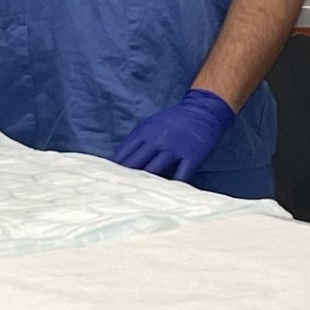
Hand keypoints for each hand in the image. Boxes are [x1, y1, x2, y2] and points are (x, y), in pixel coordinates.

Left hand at [112, 89, 235, 182]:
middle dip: (126, 177)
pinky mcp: (192, 156)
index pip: (124, 153)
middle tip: (118, 192)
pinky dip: (173, 185)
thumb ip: (135, 140)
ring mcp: (175, 149)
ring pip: (155, 169)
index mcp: (144, 132)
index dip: (115, 167)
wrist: (201, 112)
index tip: (108, 179)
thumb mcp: (150, 124)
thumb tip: (117, 158)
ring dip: (145, 182)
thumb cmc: (172, 121)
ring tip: (136, 197)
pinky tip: (166, 194)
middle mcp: (157, 141)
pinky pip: (181, 174)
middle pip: (136, 162)